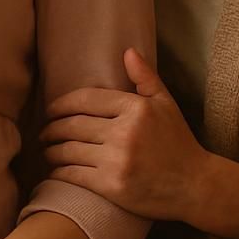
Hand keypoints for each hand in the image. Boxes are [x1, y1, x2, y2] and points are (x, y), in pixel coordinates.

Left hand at [43, 48, 232, 228]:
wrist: (195, 186)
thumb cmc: (179, 143)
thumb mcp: (166, 105)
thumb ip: (145, 77)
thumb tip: (127, 51)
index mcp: (135, 108)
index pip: (85, 99)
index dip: (61, 104)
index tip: (51, 110)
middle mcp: (124, 132)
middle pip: (72, 125)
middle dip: (51, 128)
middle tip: (44, 132)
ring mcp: (117, 160)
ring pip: (68, 150)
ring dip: (51, 150)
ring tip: (46, 150)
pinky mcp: (112, 186)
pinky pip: (73, 174)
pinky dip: (59, 171)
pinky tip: (55, 169)